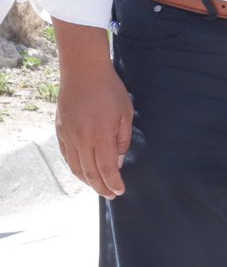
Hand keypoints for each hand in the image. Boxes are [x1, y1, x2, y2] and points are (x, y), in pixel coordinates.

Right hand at [53, 20, 132, 199]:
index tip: (120, 191)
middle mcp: (81, 140)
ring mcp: (68, 136)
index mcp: (100, 136)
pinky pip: (67, 156)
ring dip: (87, 180)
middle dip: (101, 187)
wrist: (83, 72)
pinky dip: (75, 168)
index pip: (106, 169)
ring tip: (98, 186)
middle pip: (89, 173)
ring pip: (76, 167)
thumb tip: (118, 161)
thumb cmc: (109, 90)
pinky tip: (83, 171)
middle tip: (110, 194)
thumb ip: (122, 140)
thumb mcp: (125, 113)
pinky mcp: (60, 131)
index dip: (113, 183)